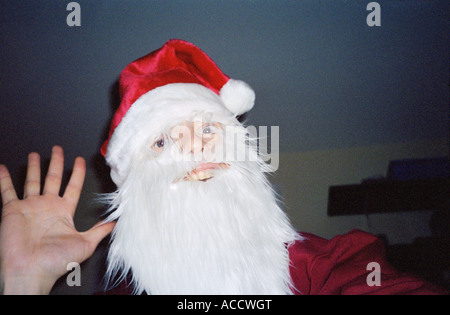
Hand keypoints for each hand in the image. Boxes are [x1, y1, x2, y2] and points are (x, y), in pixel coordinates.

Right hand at [0, 146, 114, 293]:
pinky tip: (3, 168)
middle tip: (58, 149)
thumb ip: (100, 231)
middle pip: (53, 178)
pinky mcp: (12, 211)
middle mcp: (47, 206)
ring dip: (33, 167)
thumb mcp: (85, 244)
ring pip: (32, 181)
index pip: (73, 186)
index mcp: (63, 211)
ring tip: (35, 154)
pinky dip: (4, 179)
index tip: (80, 160)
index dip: (77, 173)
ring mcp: (30, 207)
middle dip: (56, 163)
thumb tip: (116, 222)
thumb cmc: (57, 261)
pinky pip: (7, 191)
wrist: (31, 271)